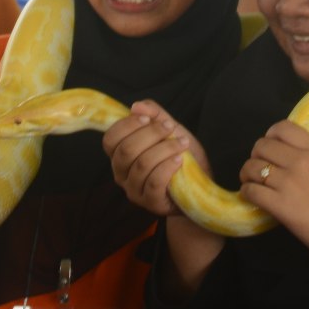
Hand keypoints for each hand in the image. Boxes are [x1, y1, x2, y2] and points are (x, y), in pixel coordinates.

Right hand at [102, 100, 205, 216]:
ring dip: (165, 149)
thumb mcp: (169, 130)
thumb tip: (136, 106)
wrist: (198, 182)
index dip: (127, 126)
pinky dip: (168, 166)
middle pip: (126, 150)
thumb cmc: (179, 154)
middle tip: (170, 128)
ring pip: (142, 164)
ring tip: (182, 143)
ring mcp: (134, 190)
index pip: (110, 139)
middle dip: (151, 134)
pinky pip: (154, 182)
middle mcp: (121, 174)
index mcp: (120, 155)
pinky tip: (179, 160)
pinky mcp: (150, 203)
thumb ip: (154, 115)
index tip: (148, 118)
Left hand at [241, 121, 308, 284]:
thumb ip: (306, 161)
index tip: (269, 148)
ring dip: (247, 175)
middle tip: (259, 169)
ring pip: (252, 168)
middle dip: (255, 157)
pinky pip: (251, 191)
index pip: (283, 128)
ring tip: (252, 183)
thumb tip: (281, 162)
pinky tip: (252, 197)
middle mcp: (300, 161)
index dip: (270, 136)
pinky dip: (247, 193)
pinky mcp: (280, 205)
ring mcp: (289, 182)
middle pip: (261, 146)